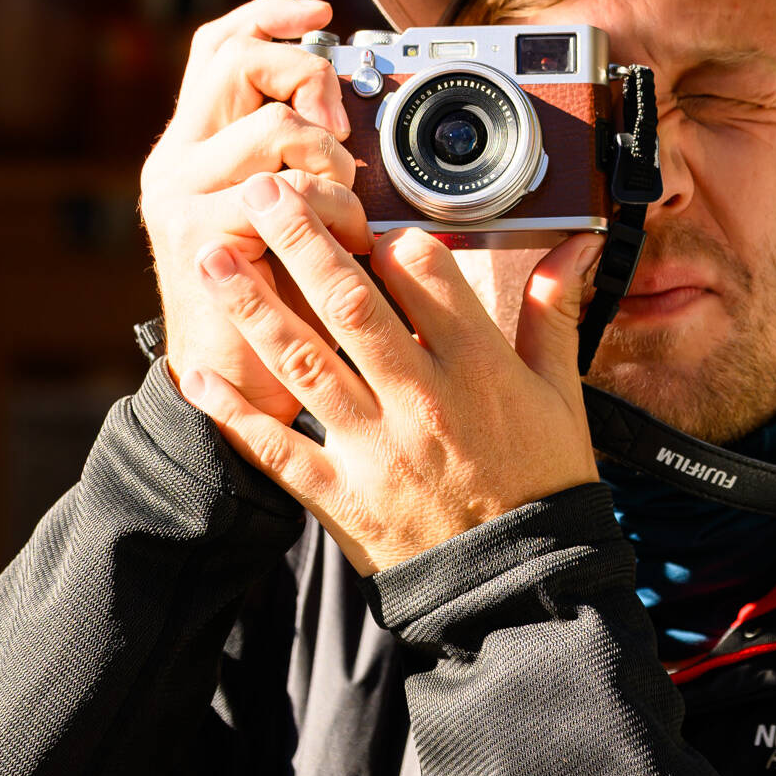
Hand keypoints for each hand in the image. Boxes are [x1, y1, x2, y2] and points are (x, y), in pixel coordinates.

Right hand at [140, 0, 371, 425]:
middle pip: (235, 60)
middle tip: (341, 124)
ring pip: (272, 128)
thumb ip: (310, 160)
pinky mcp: (195, 232)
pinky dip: (333, 211)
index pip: (218, 46)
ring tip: (348, 212)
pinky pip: (284, 192)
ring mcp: (178, 193)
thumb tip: (360, 114)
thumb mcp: (300, 214)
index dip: (270, 15)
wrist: (244, 385)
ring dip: (333, 164)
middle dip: (306, 75)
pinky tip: (345, 244)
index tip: (323, 10)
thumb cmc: (288, 300)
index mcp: (198, 144)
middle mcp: (177, 159)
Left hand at [179, 173, 602, 574]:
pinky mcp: (343, 495)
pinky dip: (235, 413)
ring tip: (214, 258)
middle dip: (301, 240)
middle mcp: (421, 398)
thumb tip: (577, 245)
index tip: (366, 215)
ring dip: (253, 306)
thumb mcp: (562, 394)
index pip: (427, 278)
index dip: (392, 237)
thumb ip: (556, 313)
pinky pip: (278, 448)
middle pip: (350, 303)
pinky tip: (198, 375)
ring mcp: (376, 447)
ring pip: (304, 362)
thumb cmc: (546, 482)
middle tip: (262, 191)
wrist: (523, 584)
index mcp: (478, 368)